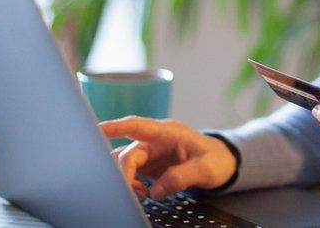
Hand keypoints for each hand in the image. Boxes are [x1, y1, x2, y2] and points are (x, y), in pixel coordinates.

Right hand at [99, 116, 236, 199]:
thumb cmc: (216, 159)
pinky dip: (132, 184)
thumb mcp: (206, 169)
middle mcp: (155, 140)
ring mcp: (151, 152)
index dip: (115, 127)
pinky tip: (144, 193)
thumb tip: (156, 190)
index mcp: (168, 132)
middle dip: (125, 173)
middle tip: (138, 192)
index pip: (137, 126)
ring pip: (125, 162)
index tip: (96, 129)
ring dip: (127, 179)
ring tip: (142, 194)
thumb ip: (182, 177)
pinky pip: (131, 172)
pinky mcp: (150, 165)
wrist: (223, 163)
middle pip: (127, 152)